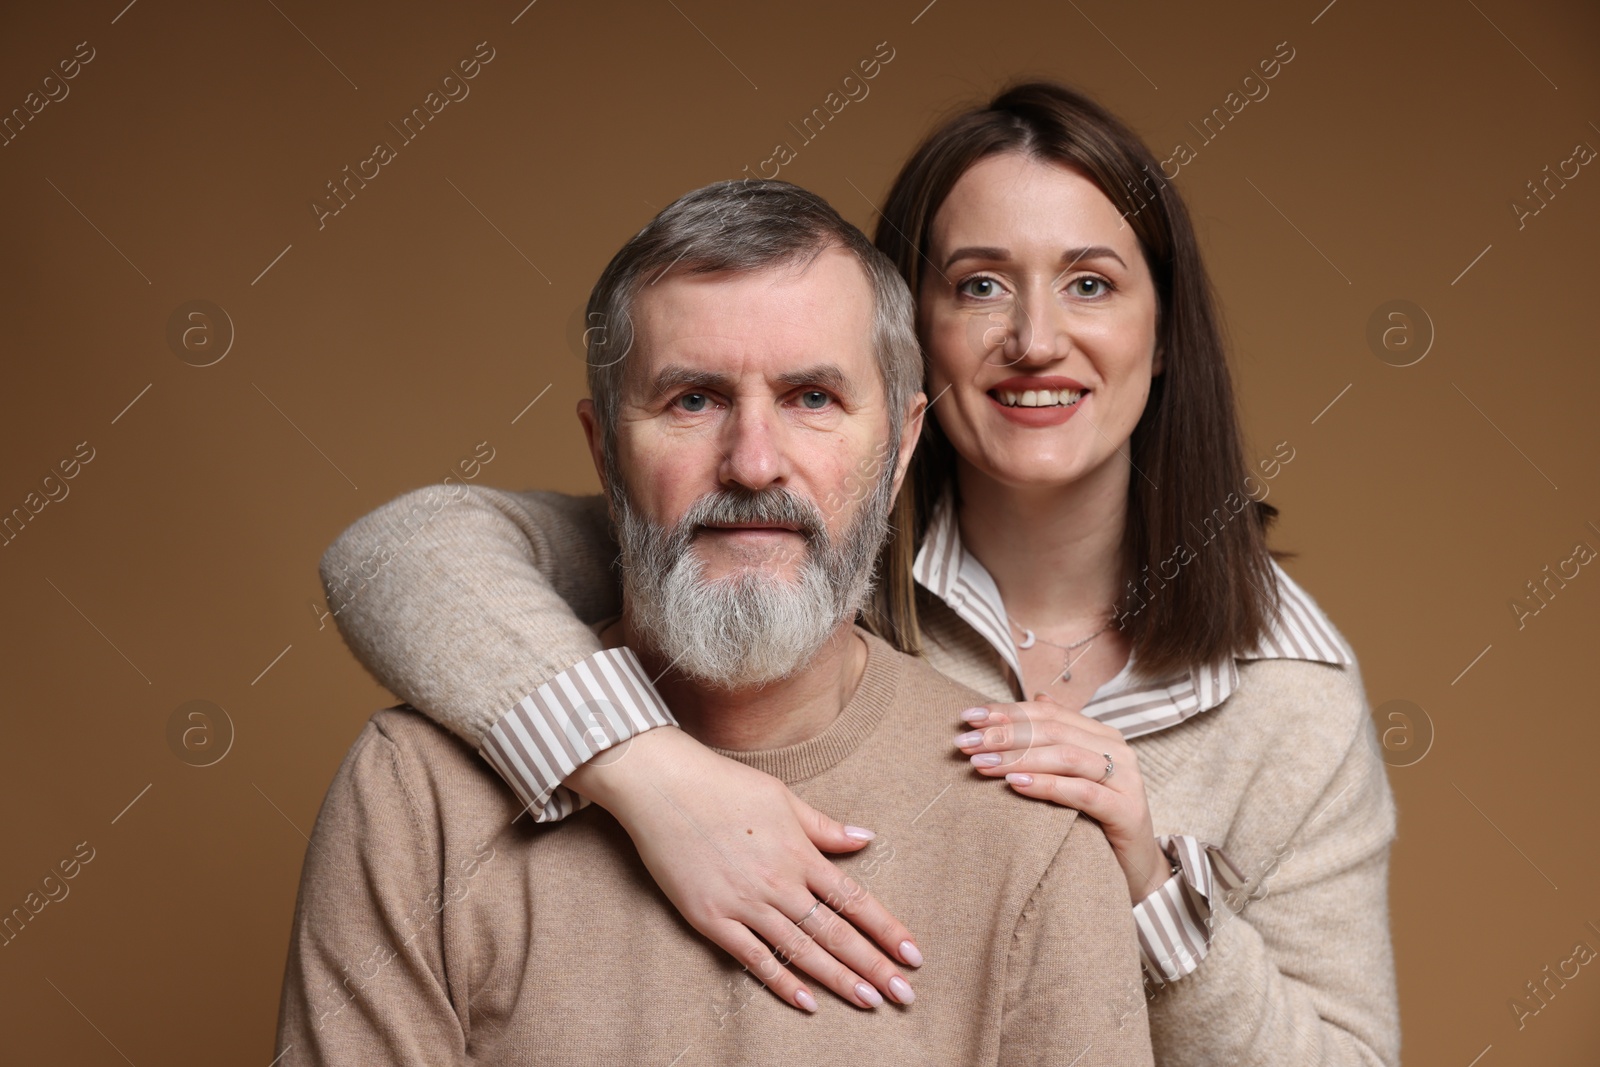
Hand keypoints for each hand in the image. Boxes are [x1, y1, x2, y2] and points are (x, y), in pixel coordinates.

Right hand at [568, 726, 921, 1011]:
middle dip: (874, 966)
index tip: (913, 955)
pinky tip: (807, 1002)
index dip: (887, 929)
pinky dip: (782, 982)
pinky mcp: (711, 918)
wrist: (662, 786)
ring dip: (838, 979)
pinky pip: (754, 958)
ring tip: (870, 1001)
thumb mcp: (782, 798)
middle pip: (835, 932)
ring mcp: (744, 903)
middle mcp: (779, 882)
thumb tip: (865, 838)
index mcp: (799, 852)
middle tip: (905, 996)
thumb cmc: (723, 785)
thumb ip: (823, 826)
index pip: (854, 899)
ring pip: (801, 950)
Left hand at [953, 696, 1171, 902]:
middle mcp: (1117, 750)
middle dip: (1005, 734)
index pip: (1048, 713)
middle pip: (1053, 731)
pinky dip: (1047, 784)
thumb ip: (1058, 737)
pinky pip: (1081, 792)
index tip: (969, 716)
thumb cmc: (1097, 818)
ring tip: (982, 763)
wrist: (1135, 866)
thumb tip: (1037, 695)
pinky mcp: (1127, 810)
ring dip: (1018, 758)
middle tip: (966, 742)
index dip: (1007, 712)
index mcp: (1102, 735)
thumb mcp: (1074, 774)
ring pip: (1065, 757)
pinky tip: (1016, 784)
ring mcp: (1126, 779)